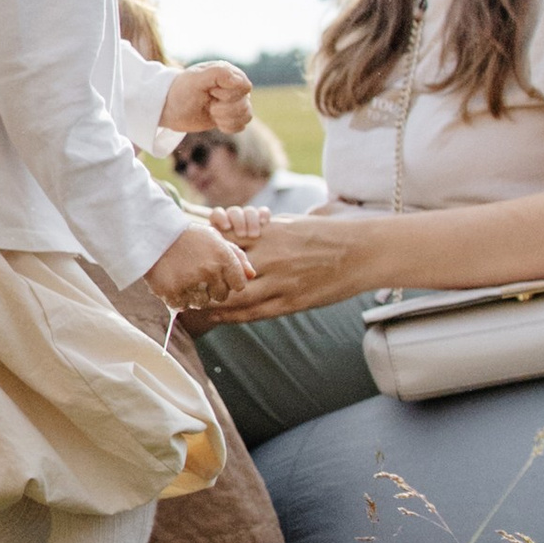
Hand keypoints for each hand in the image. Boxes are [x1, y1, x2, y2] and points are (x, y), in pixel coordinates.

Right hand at [145, 219, 251, 310]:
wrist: (154, 233)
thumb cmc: (189, 237)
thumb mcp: (216, 240)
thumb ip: (237, 257)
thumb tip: (251, 275)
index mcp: (223, 258)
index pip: (239, 285)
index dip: (228, 281)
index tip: (217, 274)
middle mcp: (210, 271)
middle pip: (221, 296)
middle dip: (212, 289)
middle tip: (197, 275)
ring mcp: (191, 283)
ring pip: (202, 303)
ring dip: (195, 295)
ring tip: (184, 278)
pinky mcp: (172, 292)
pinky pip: (182, 306)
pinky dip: (178, 299)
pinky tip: (173, 283)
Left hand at [159, 60, 254, 138]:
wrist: (170, 109)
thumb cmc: (180, 91)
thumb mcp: (195, 80)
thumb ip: (217, 74)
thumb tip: (238, 80)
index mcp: (228, 72)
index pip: (244, 87)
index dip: (227, 94)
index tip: (210, 92)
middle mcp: (234, 85)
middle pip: (245, 104)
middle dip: (224, 109)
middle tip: (207, 103)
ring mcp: (234, 100)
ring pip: (246, 115)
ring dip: (225, 118)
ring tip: (211, 112)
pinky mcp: (231, 115)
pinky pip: (242, 125)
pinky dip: (228, 126)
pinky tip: (215, 121)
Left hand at [189, 211, 371, 324]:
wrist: (362, 252)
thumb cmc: (327, 234)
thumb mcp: (292, 223)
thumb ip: (264, 230)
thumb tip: (239, 230)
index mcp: (269, 232)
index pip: (226, 240)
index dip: (204, 250)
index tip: (187, 255)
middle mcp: (271, 256)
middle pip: (224, 270)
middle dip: (201, 279)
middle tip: (181, 286)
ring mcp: (281, 281)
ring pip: (236, 296)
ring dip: (212, 303)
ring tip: (193, 307)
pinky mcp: (292, 301)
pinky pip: (257, 312)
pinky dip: (235, 316)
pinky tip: (220, 318)